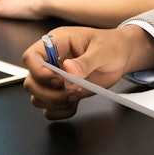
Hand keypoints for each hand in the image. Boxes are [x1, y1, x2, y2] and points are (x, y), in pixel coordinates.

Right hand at [21, 24, 153, 120]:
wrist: (122, 56)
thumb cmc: (112, 46)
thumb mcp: (103, 50)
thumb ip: (86, 61)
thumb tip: (69, 69)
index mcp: (56, 43)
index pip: (31, 57)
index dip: (38, 71)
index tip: (57, 79)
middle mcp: (51, 61)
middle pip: (31, 82)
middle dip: (49, 92)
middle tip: (72, 90)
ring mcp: (55, 79)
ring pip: (37, 97)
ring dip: (55, 102)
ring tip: (76, 95)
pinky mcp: (62, 92)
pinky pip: (50, 108)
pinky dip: (60, 111)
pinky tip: (75, 105)